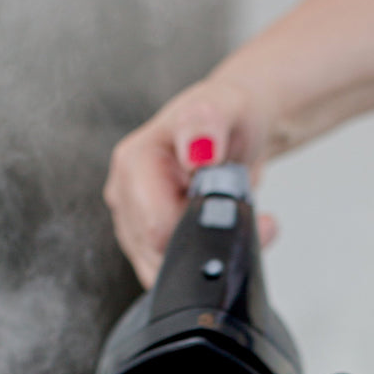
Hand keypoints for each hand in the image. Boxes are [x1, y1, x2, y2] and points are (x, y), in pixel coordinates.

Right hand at [104, 77, 279, 287]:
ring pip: (168, 266)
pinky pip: (176, 267)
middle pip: (160, 253)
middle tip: (248, 213)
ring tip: (244, 217)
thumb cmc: (228, 114)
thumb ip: (206, 124)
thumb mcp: (225, 106)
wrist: (235, 127)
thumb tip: (197, 151)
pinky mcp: (150, 240)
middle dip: (207, 243)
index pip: (157, 230)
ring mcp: (135, 220)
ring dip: (212, 251)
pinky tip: (232, 231)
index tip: (238, 211)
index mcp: (134, 163)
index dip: (200, 230)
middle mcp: (126, 194)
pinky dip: (208, 256)